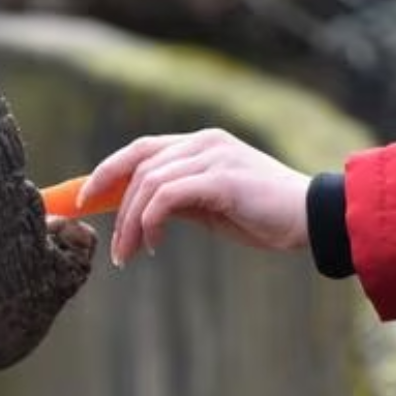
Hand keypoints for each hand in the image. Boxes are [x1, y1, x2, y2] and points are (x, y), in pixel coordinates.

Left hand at [79, 128, 310, 265]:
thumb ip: (181, 199)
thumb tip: (144, 212)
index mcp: (202, 143)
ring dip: (130, 222)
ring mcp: (213, 156)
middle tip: (108, 242)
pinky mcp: (221, 178)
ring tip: (129, 254)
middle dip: (111, 202)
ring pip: (148, 183)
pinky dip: (150, 221)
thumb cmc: (266, 216)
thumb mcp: (214, 206)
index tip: (83, 199)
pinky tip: (153, 244)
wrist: (312, 219)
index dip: (108, 172)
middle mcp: (204, 142)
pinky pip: (167, 196)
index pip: (142, 150)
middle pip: (138, 164)